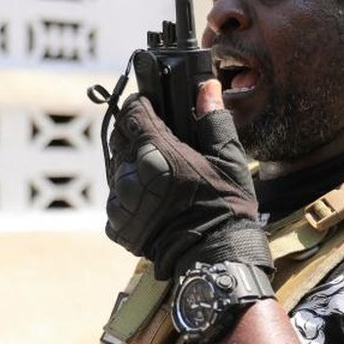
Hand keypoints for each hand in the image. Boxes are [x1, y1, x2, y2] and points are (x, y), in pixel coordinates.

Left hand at [105, 80, 271, 279]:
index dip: (139, 104)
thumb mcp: (227, 159)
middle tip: (157, 137)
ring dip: (132, 163)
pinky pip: (116, 197)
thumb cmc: (225, 206)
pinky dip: (130, 193)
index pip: (131, 113)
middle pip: (119, 138)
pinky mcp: (116, 224)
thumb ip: (213, 120)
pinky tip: (153, 198)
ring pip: (116, 168)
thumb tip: (206, 86)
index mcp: (157, 154)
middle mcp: (132, 176)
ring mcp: (121, 202)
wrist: (215, 257)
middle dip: (134, 132)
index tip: (148, 104)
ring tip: (159, 172)